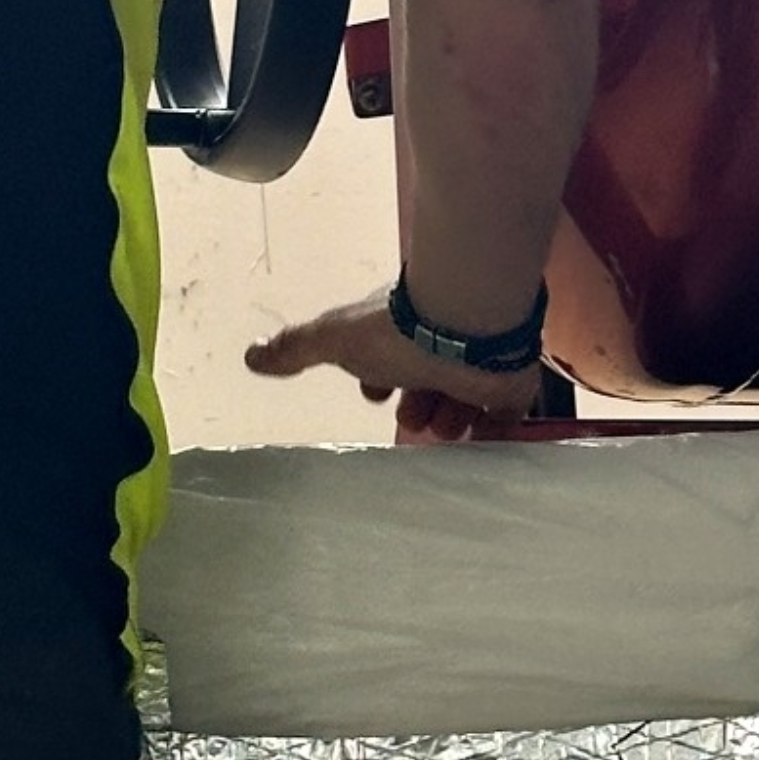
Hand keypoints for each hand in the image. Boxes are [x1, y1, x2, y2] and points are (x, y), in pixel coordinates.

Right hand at [246, 292, 544, 444]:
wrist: (465, 323)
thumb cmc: (396, 329)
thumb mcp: (334, 339)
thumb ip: (295, 348)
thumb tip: (249, 357)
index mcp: (399, 331)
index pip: (387, 360)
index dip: (378, 381)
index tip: (377, 395)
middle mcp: (438, 345)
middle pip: (422, 384)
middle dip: (414, 406)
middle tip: (415, 418)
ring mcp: (476, 363)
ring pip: (459, 401)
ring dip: (447, 420)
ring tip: (445, 425)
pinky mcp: (508, 383)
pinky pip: (502, 415)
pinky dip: (491, 430)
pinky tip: (480, 436)